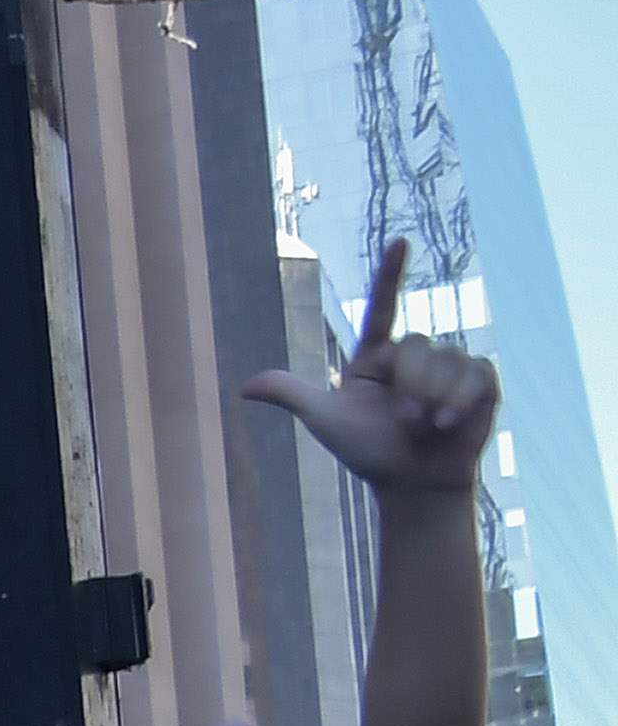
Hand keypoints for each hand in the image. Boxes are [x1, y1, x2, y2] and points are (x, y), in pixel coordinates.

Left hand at [249, 240, 494, 500]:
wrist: (411, 483)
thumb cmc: (368, 451)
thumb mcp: (326, 420)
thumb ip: (292, 395)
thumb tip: (244, 388)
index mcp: (378, 357)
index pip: (383, 309)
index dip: (390, 275)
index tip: (400, 242)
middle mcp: (415, 355)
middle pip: (416, 345)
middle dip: (408, 387)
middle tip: (402, 420)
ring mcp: (451, 364)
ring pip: (446, 359)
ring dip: (431, 400)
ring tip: (424, 426)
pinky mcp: (481, 379)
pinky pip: (474, 373)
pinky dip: (458, 401)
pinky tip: (450, 423)